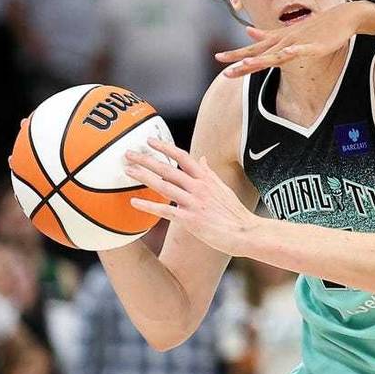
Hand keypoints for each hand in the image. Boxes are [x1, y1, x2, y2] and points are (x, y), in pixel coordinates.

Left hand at [124, 138, 258, 254]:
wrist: (246, 232)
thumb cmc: (235, 213)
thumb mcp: (223, 188)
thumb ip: (209, 173)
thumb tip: (203, 159)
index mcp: (207, 178)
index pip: (183, 157)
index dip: (165, 147)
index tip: (149, 141)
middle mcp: (199, 187)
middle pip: (169, 169)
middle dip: (147, 160)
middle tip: (129, 153)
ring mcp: (194, 202)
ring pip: (164, 186)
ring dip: (144, 177)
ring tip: (128, 171)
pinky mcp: (191, 219)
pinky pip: (165, 210)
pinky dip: (149, 205)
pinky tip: (134, 202)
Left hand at [216, 1, 374, 76]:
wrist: (342, 17)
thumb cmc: (317, 26)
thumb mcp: (290, 31)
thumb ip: (269, 35)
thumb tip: (248, 32)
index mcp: (279, 39)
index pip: (254, 49)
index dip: (237, 54)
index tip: (218, 59)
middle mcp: (285, 40)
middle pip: (261, 53)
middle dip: (242, 60)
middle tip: (224, 68)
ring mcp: (299, 42)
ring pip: (278, 53)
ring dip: (263, 58)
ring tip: (247, 64)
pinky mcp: (315, 46)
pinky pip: (303, 50)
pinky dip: (295, 51)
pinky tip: (288, 53)